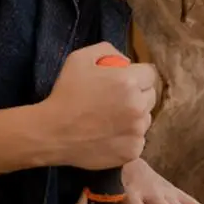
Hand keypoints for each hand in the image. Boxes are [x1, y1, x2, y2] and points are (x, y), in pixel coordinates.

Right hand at [41, 42, 157, 169]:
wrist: (52, 132)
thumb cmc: (65, 93)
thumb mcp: (79, 59)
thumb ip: (107, 51)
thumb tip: (127, 61)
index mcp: (129, 81)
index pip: (150, 74)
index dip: (137, 76)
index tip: (125, 82)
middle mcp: (138, 106)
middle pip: (151, 96)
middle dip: (139, 95)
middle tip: (117, 101)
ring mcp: (137, 131)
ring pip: (146, 120)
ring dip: (134, 118)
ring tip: (111, 120)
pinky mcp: (132, 152)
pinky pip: (138, 141)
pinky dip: (128, 139)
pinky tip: (109, 136)